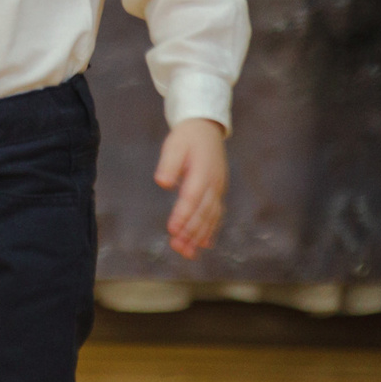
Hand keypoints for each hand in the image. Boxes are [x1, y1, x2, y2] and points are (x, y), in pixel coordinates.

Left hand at [155, 118, 228, 258]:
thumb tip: (162, 182)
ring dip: (199, 236)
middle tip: (177, 247)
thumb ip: (169, 164)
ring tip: (187, 253)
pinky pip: (216, 215)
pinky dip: (210, 230)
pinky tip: (202, 245)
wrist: (206, 128)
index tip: (172, 229)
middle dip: (191, 232)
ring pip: (211, 217)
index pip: (192, 197)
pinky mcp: (217, 192)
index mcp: (202, 171)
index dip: (183, 215)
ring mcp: (218, 189)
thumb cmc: (187, 137)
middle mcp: (213, 183)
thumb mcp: (174, 145)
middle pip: (203, 212)